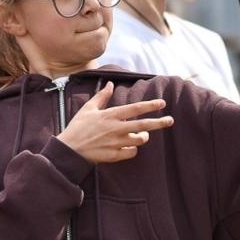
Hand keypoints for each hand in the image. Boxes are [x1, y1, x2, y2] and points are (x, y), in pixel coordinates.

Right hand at [55, 81, 173, 164]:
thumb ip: (102, 96)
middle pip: (143, 125)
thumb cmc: (78, 127)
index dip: (150, 105)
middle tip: (170, 120)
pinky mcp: (114, 155)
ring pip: (139, 140)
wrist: (69, 149)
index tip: (162, 103)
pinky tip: (129, 146)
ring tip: (142, 135)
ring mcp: (116, 143)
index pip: (135, 109)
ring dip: (143, 137)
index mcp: (110, 115)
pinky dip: (133, 149)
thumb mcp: (88, 108)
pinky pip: (132, 152)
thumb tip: (110, 84)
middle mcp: (116, 128)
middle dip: (159, 123)